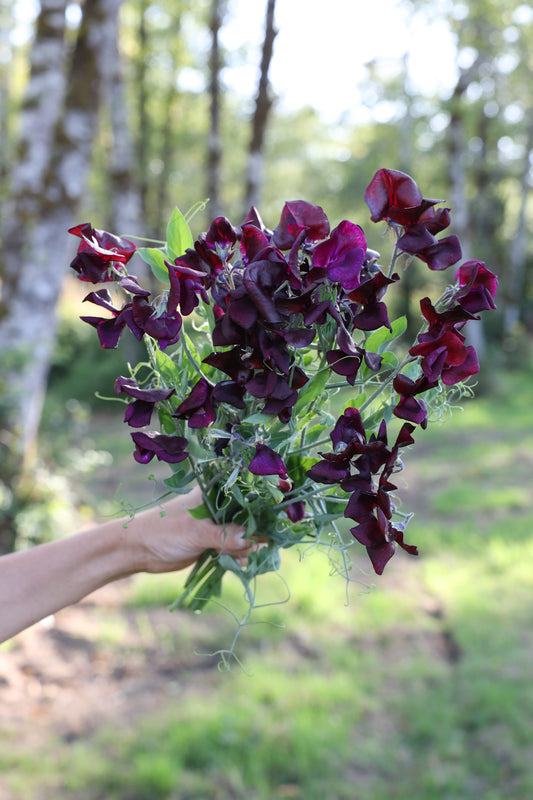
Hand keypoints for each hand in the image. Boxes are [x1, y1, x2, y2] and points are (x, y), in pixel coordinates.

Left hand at [131, 487, 253, 573]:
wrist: (138, 549)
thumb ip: (224, 535)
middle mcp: (219, 505)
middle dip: (257, 531)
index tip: (277, 520)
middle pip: (250, 516)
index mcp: (215, 491)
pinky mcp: (212, 541)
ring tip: (242, 558)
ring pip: (243, 534)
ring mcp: (216, 524)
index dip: (264, 505)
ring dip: (247, 547)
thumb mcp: (195, 532)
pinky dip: (238, 556)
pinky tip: (240, 565)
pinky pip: (234, 548)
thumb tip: (252, 540)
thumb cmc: (163, 531)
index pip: (248, 494)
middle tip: (257, 546)